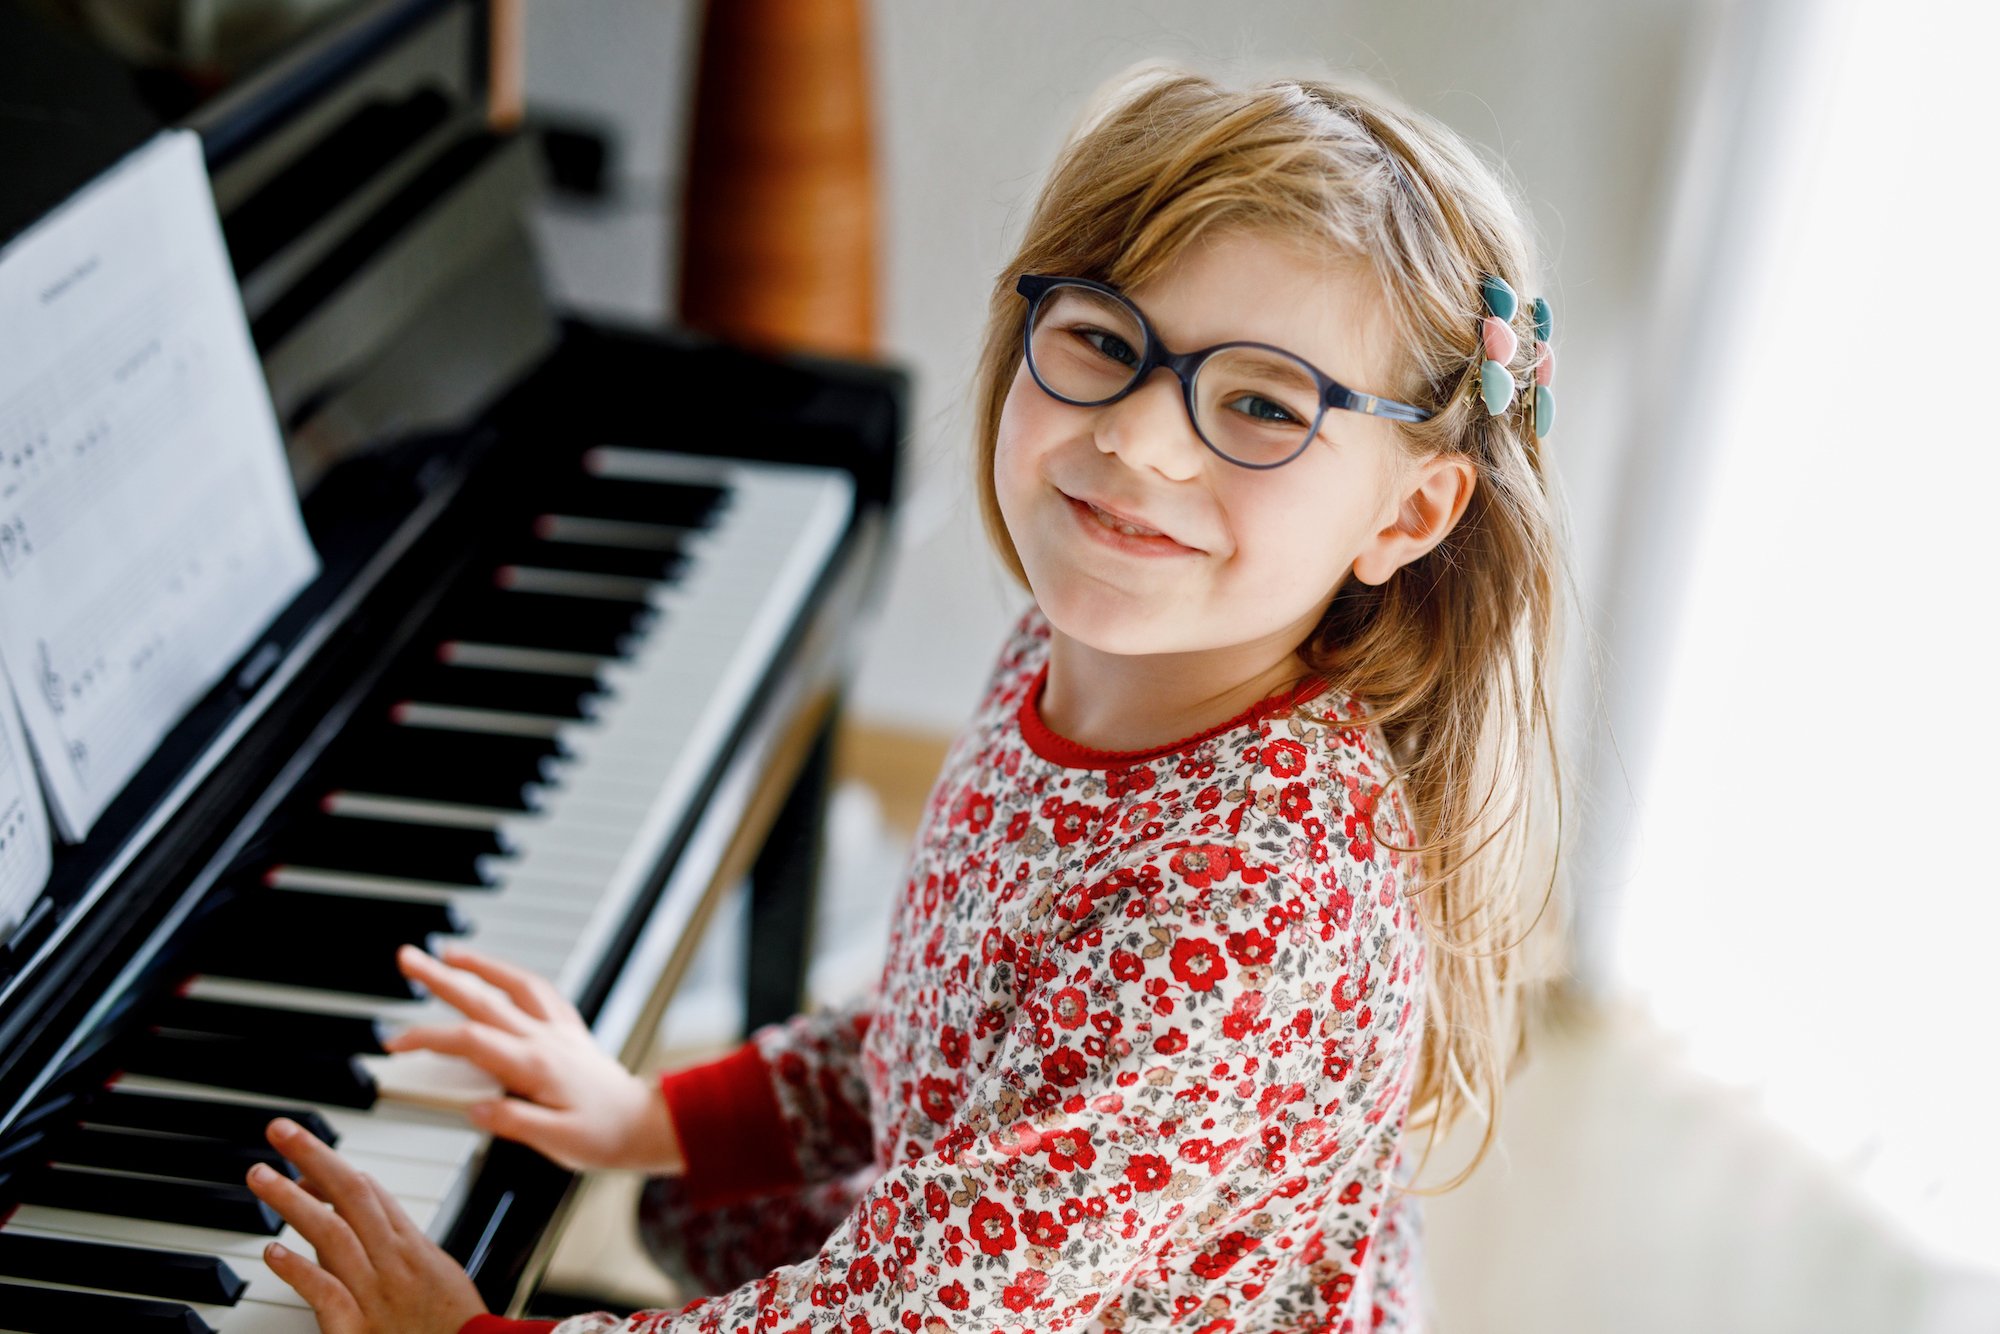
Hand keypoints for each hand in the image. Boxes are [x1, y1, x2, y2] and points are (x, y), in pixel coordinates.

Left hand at [247, 1116, 485, 1333]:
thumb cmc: (452, 1323)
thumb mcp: (438, 1272)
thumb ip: (402, 1242)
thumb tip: (371, 1210)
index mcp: (412, 1247)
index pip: (368, 1192)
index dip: (330, 1167)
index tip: (300, 1154)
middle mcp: (393, 1261)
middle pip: (350, 1196)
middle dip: (313, 1157)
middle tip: (280, 1130)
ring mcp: (375, 1293)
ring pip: (332, 1234)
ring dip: (293, 1201)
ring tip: (261, 1176)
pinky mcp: (357, 1330)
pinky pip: (326, 1293)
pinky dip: (299, 1271)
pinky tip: (272, 1252)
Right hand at [385, 943, 684, 1172]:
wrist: (645, 1124)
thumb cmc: (604, 1136)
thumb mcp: (557, 1142)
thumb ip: (514, 1123)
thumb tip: (474, 1109)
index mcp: (534, 1066)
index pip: (469, 1041)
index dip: (429, 1037)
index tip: (396, 1042)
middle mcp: (544, 1039)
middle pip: (482, 1000)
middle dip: (440, 978)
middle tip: (407, 958)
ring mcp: (557, 1030)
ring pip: (512, 985)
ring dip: (479, 965)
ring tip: (447, 953)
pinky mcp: (569, 1031)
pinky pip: (540, 992)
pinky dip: (515, 976)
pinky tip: (500, 973)